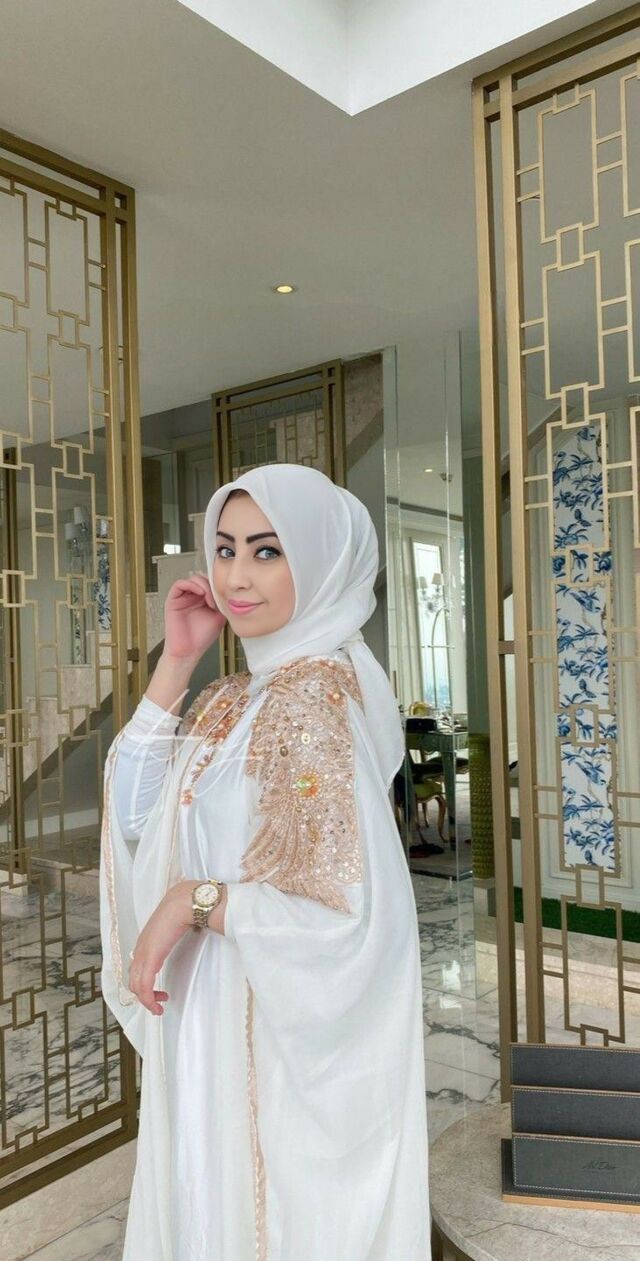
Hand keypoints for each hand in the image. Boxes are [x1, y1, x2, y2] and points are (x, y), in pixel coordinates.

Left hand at [128, 881, 199, 1014]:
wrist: (184, 902)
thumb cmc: (184, 909)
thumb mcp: (177, 924)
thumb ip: (176, 931)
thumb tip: (189, 930)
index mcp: (146, 940)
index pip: (137, 968)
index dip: (144, 983)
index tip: (157, 991)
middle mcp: (140, 948)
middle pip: (134, 980)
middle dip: (145, 996)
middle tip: (158, 1005)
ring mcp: (143, 953)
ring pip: (137, 986)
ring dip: (147, 1001)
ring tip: (158, 1008)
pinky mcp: (150, 958)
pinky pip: (145, 985)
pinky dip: (148, 998)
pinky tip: (157, 1004)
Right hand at [163, 572, 226, 663]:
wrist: (188, 651)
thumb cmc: (201, 638)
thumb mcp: (219, 616)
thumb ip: (222, 602)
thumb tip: (227, 591)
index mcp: (203, 599)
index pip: (210, 582)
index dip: (218, 584)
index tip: (225, 592)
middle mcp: (192, 596)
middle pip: (202, 578)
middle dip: (212, 584)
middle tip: (218, 596)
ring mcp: (182, 597)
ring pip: (192, 579)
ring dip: (204, 585)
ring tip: (210, 599)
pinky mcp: (172, 600)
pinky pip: (179, 584)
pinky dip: (191, 584)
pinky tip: (200, 592)